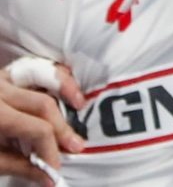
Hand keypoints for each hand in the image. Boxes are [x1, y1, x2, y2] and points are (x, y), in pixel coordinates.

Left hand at [2, 58, 84, 185]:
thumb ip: (18, 165)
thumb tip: (47, 176)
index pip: (37, 129)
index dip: (51, 152)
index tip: (54, 170)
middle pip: (43, 104)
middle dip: (61, 129)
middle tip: (76, 148)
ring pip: (39, 79)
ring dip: (62, 92)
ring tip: (79, 104)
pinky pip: (28, 71)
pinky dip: (46, 77)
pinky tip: (57, 89)